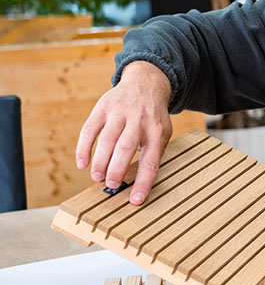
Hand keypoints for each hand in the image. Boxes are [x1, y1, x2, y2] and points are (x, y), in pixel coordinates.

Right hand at [75, 61, 172, 204]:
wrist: (146, 83)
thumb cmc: (153, 118)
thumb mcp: (162, 133)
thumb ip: (152, 154)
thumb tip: (137, 185)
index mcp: (157, 131)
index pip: (151, 161)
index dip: (142, 182)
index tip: (134, 201)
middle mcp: (139, 120)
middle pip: (125, 148)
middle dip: (116, 170)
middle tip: (111, 185)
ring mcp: (120, 112)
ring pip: (106, 140)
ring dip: (100, 162)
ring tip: (98, 177)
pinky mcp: (102, 108)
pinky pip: (89, 130)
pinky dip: (84, 148)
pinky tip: (82, 164)